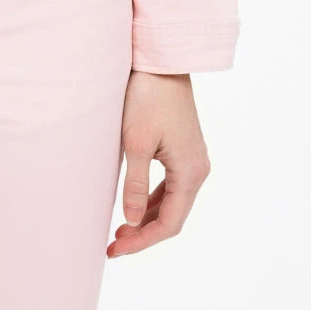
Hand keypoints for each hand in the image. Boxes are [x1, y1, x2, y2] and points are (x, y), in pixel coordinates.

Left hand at [107, 70, 210, 256]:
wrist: (161, 60)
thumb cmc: (148, 96)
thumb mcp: (136, 142)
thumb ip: (134, 184)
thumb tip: (130, 221)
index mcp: (191, 172)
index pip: (169, 223)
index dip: (142, 241)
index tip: (115, 249)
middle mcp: (197, 169)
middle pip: (172, 216)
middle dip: (143, 233)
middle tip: (113, 245)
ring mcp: (192, 158)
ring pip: (170, 201)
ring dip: (146, 217)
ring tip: (119, 230)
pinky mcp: (182, 148)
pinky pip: (170, 185)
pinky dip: (151, 199)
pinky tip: (132, 204)